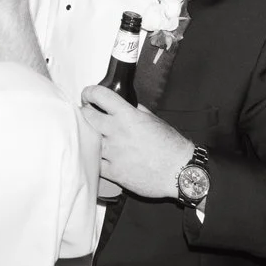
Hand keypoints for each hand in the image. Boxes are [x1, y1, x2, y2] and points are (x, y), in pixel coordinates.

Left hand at [81, 87, 196, 198]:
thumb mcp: (153, 119)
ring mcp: (114, 153)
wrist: (180, 172)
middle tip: (88, 114)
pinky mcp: (114, 172)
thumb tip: (122, 103)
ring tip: (96, 137)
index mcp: (127, 115)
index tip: (88, 95)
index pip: (99, 95)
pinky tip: (101, 156)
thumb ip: (134, 109)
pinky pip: (95, 163)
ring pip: (88, 140)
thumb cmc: (170, 145)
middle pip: (87, 116)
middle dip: (85, 112)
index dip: (90, 92)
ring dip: (90, 137)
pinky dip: (96, 159)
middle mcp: (117, 132)